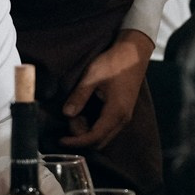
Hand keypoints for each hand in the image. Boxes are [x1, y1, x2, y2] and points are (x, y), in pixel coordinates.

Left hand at [60, 31, 154, 148]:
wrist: (133, 52)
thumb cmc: (114, 62)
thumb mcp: (92, 76)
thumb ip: (79, 96)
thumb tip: (66, 114)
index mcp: (116, 112)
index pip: (94, 137)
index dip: (76, 142)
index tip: (61, 140)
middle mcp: (123, 119)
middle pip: (100, 141)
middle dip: (81, 137)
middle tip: (70, 118)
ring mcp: (125, 116)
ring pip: (104, 136)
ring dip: (87, 131)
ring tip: (76, 113)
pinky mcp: (123, 112)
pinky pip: (107, 128)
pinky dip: (94, 126)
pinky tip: (85, 112)